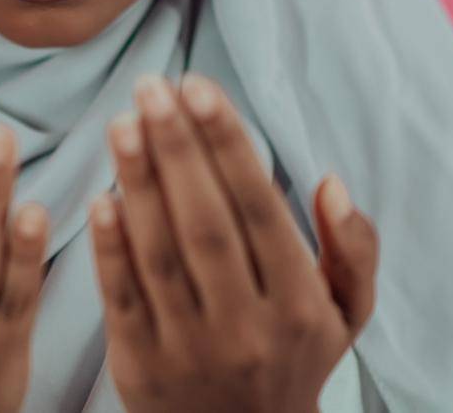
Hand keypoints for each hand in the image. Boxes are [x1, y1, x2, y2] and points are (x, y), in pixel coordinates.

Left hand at [88, 72, 378, 412]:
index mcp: (300, 304)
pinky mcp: (141, 365)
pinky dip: (110, 247)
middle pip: (207, 223)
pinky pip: (123, 297)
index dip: (227, 144)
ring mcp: (191, 346)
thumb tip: (331, 181)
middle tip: (149, 86)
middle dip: (177, 148)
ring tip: (121, 121)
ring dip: (138, 182)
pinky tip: (99, 195)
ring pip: (163, 254)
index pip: (259, 208)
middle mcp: (248, 325)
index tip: (198, 86)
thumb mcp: (344, 315)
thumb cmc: (293, 357)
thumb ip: (353, 249)